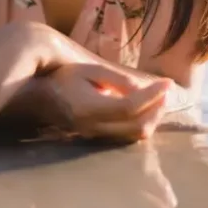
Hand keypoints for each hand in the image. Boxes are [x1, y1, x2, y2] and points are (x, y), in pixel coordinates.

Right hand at [46, 62, 171, 142]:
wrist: (40, 95)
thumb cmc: (65, 76)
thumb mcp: (89, 69)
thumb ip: (117, 79)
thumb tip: (142, 89)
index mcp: (88, 107)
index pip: (129, 107)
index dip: (152, 96)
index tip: (167, 82)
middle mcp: (92, 126)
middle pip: (136, 126)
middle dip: (157, 108)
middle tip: (166, 90)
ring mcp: (94, 135)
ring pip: (133, 135)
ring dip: (153, 118)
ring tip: (160, 97)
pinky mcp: (97, 138)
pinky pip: (126, 136)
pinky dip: (143, 123)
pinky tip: (147, 108)